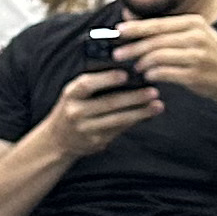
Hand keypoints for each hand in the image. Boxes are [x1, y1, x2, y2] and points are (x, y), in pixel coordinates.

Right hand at [41, 64, 161, 158]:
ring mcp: (86, 129)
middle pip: (109, 103)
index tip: (126, 74)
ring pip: (118, 119)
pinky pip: (119, 130)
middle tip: (153, 91)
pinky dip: (135, 121)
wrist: (58, 140)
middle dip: (134, 97)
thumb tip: (127, 74)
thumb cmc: (72, 108)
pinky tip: (148, 115)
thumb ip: (94, 84)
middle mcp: (76, 112)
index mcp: (71, 94)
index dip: (107, 79)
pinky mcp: (96, 141)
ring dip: (140, 112)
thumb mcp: (75, 93)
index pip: (87, 84)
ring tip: (157, 105)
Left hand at [107, 9, 216, 119]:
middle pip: (155, 40)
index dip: (135, 28)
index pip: (158, 23)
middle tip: (117, 54)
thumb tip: (130, 17)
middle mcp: (196, 36)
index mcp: (195, 22)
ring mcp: (197, 56)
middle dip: (133, 47)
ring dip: (142, 62)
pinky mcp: (194, 74)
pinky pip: (165, 73)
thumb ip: (165, 28)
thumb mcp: (193, 34)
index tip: (118, 31)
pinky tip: (149, 75)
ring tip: (136, 67)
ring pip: (158, 57)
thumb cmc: (209, 56)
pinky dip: (153, 74)